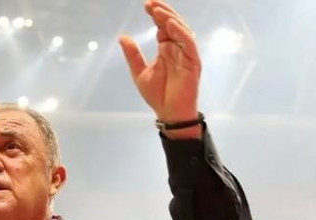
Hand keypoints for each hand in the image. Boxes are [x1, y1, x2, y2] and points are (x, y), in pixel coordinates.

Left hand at [119, 1, 200, 132]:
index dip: (155, 14)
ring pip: (182, 30)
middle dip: (163, 11)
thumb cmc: (157, 95)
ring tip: (158, 11)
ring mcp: (186, 54)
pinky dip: (181, 33)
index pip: (162, 26)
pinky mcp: (193, 62)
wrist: (168, 113)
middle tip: (150, 3)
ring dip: (171, 19)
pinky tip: (170, 25)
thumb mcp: (139, 72)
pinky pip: (189, 43)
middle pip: (173, 24)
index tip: (146, 4)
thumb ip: (133, 55)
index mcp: (166, 49)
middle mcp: (177, 48)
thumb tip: (122, 37)